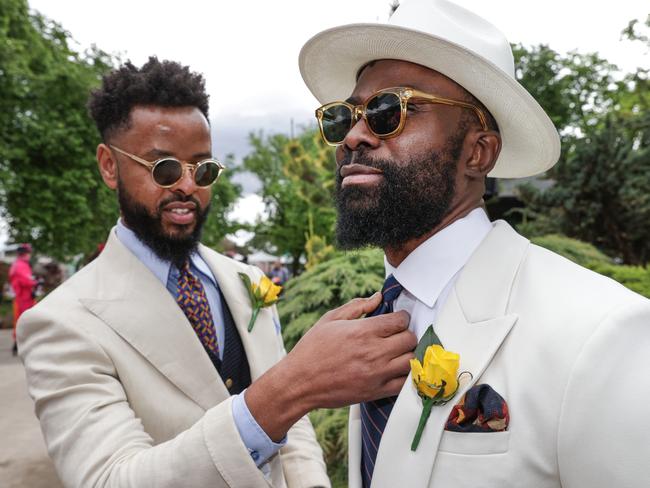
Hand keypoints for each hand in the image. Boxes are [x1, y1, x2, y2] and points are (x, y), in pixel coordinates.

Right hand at [246, 293, 415, 440]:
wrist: (299, 382)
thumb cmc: (312, 349)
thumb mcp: (330, 320)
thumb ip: (356, 306)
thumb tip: (377, 297)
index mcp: (362, 332)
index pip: (400, 321)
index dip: (401, 317)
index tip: (397, 319)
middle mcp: (373, 352)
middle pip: (409, 339)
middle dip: (406, 334)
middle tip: (398, 335)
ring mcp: (376, 374)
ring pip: (411, 360)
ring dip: (408, 354)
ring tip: (399, 351)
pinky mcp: (376, 392)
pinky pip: (403, 383)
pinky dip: (405, 375)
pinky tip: (396, 369)